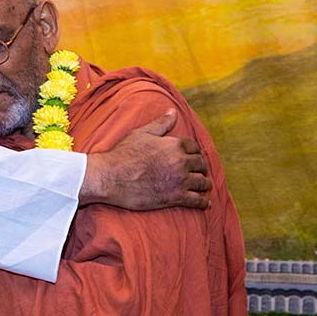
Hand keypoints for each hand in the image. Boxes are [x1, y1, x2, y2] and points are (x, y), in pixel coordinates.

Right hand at [81, 110, 211, 209]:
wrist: (111, 177)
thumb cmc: (124, 154)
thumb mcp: (142, 133)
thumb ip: (161, 123)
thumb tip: (173, 111)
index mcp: (174, 144)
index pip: (194, 147)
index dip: (195, 152)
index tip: (194, 156)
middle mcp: (181, 161)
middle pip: (201, 164)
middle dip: (201, 167)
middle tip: (200, 171)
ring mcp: (180, 180)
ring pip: (202, 182)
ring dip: (204, 184)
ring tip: (204, 186)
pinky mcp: (175, 197)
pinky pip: (197, 200)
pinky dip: (203, 203)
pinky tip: (205, 203)